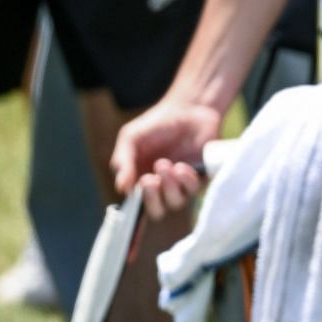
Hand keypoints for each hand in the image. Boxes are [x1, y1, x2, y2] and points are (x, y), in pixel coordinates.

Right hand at [111, 98, 218, 218]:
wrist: (188, 109)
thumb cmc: (156, 125)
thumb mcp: (131, 138)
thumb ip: (123, 161)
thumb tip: (121, 188)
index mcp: (140, 181)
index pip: (137, 207)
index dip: (136, 207)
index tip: (137, 190)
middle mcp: (161, 188)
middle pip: (157, 212)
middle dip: (153, 200)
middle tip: (150, 180)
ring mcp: (181, 184)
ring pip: (176, 203)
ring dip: (169, 186)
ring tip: (166, 164)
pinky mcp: (200, 178)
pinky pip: (194, 190)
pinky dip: (186, 180)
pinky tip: (181, 166)